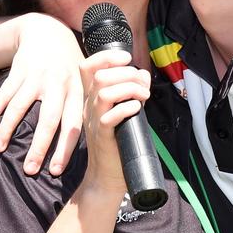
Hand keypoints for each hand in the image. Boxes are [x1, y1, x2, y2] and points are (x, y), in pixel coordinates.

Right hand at [0, 13, 84, 175]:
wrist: (48, 34)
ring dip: (7, 130)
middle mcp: (57, 85)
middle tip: (29, 171)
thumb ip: (86, 109)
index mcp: (76, 93)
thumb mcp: (84, 83)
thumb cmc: (68, 69)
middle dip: (38, 147)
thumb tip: (98, 140)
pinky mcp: (18, 71)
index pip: (72, 126)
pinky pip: (3, 94)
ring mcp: (36, 77)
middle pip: (48, 121)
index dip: (64, 149)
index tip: (56, 171)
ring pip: (20, 108)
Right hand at [80, 50, 150, 196]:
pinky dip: (127, 108)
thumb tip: (143, 74)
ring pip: (104, 92)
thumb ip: (131, 91)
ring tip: (143, 97)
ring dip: (130, 89)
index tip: (127, 58)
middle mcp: (89, 106)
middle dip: (127, 74)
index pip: (88, 66)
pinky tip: (137, 109)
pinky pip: (109, 116)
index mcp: (92, 98)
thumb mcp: (123, 112)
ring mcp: (94, 120)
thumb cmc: (118, 143)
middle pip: (101, 76)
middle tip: (143, 86)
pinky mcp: (102, 136)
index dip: (106, 56)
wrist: (107, 176)